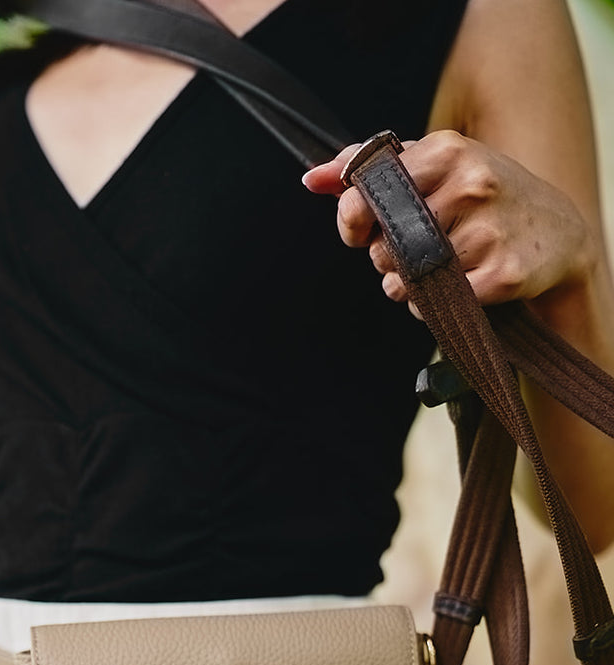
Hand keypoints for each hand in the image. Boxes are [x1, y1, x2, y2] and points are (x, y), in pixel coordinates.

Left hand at [303, 130, 597, 310]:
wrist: (559, 235)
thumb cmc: (486, 199)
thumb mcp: (437, 167)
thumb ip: (373, 168)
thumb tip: (312, 178)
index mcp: (447, 150)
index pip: (369, 192)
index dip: (353, 220)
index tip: (361, 232)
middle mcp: (471, 184)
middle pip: (386, 244)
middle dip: (388, 258)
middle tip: (419, 252)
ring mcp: (490, 229)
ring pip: (410, 280)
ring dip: (412, 288)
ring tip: (442, 269)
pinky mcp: (503, 274)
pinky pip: (437, 307)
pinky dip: (434, 309)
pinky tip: (457, 290)